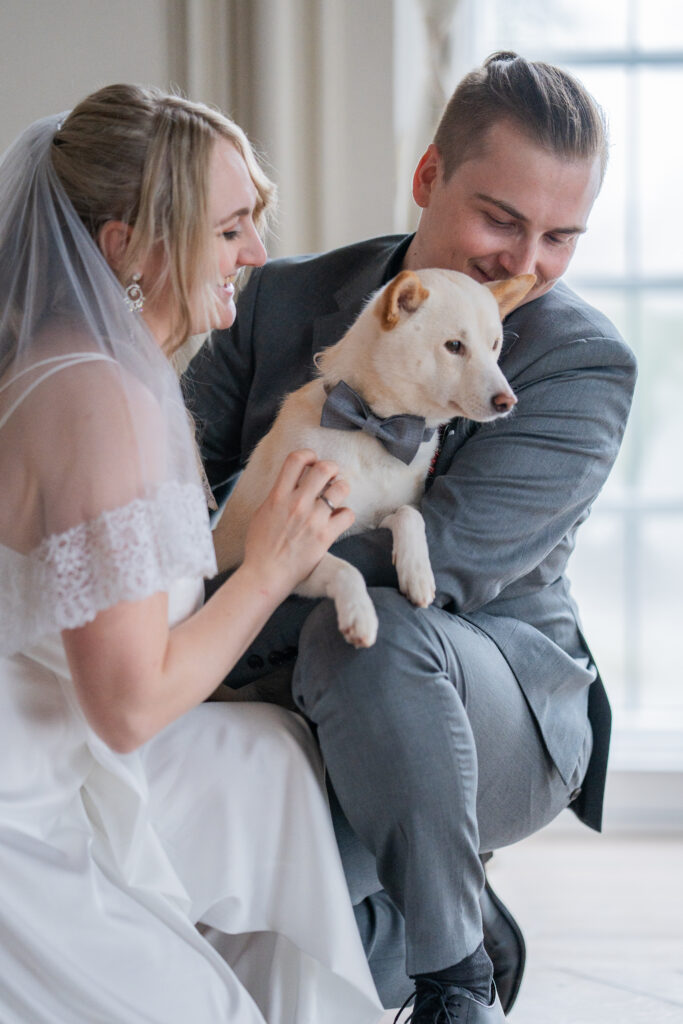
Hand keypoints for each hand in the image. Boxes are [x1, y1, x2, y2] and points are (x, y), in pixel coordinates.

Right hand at [242, 449, 353, 596]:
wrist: (266, 574)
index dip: (309, 455)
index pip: (296, 459)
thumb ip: (277, 496)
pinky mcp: (326, 535)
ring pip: (341, 488)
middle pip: (324, 468)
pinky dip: (346, 515)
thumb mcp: (262, 513)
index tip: (312, 462)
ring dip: (341, 489)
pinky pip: (348, 514)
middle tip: (330, 478)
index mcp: (278, 495)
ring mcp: (313, 519)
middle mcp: (297, 503)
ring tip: (336, 498)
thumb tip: (291, 484)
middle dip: (331, 469)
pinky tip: (338, 520)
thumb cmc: (260, 547)